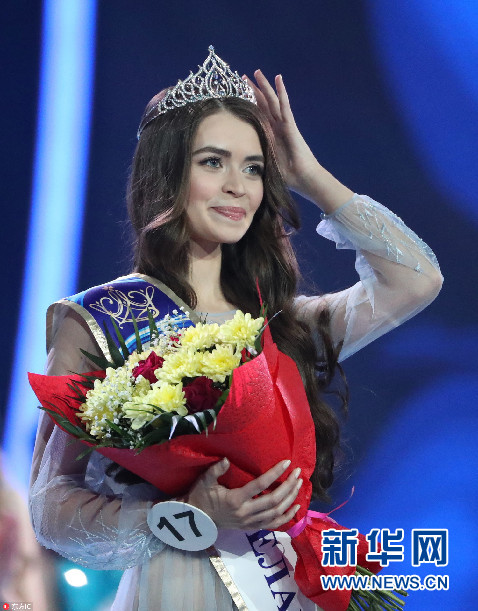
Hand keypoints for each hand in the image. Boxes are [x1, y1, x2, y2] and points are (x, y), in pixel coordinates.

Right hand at [182, 458, 301, 529]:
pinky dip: (287, 517)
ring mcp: (250, 522)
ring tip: (299, 485)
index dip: (275, 474)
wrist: (198, 521)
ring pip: (276, 513)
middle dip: (288, 486)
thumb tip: (227, 459)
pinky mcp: (252, 528)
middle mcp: (245, 513)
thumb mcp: (204, 482)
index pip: (260, 485)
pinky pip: (273, 524)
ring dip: (290, 499)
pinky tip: (296, 507)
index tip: (287, 462)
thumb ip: (215, 470)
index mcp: (235, 499)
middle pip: (273, 500)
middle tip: (298, 473)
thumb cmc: (201, 497)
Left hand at [244, 70, 318, 196]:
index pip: (258, 115)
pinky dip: (281, 92)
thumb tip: (240, 162)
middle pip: (264, 104)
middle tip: (243, 77)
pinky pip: (285, 105)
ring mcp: (284, 124)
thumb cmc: (288, 177)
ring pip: (272, 101)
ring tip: (256, 72)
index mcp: (271, 136)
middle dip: (254, 91)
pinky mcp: (291, 125)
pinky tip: (278, 78)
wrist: (303, 179)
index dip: (249, 104)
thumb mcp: (266, 165)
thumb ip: (257, 158)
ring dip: (265, 86)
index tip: (238, 94)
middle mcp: (277, 127)